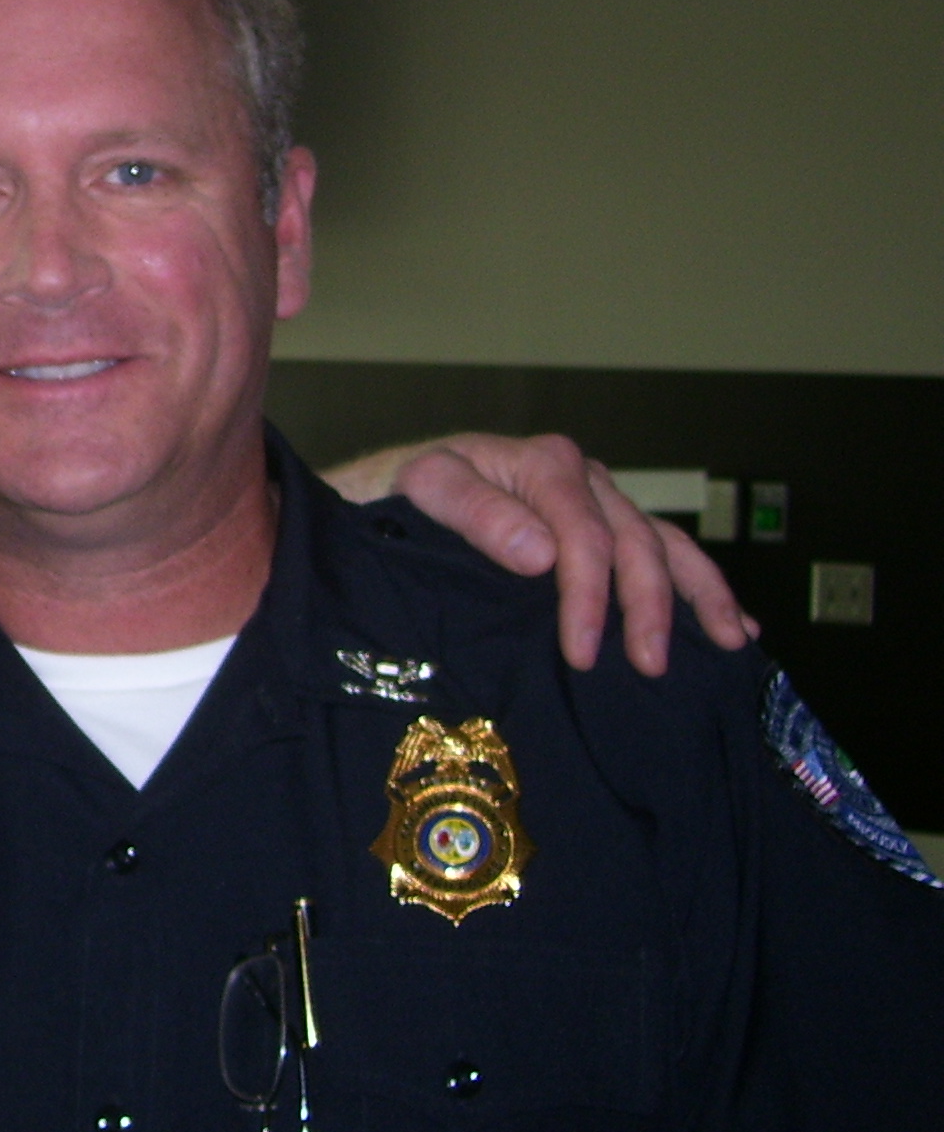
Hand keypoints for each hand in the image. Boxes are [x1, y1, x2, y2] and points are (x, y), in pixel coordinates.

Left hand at [326, 434, 756, 675]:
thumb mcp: (426, 488)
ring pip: (667, 545)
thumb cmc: (406, 492)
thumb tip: (541, 553)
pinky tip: (736, 625)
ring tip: (731, 642)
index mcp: (543, 465)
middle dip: (648, 608)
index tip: (580, 652)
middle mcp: (583, 479)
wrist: (395, 489)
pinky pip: (667, 552)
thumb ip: (477, 513)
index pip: (584, 536)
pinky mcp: (606, 527)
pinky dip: (702, 588)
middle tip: (649, 666)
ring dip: (701, 594)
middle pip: (635, 543)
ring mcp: (600, 502)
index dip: (589, 598)